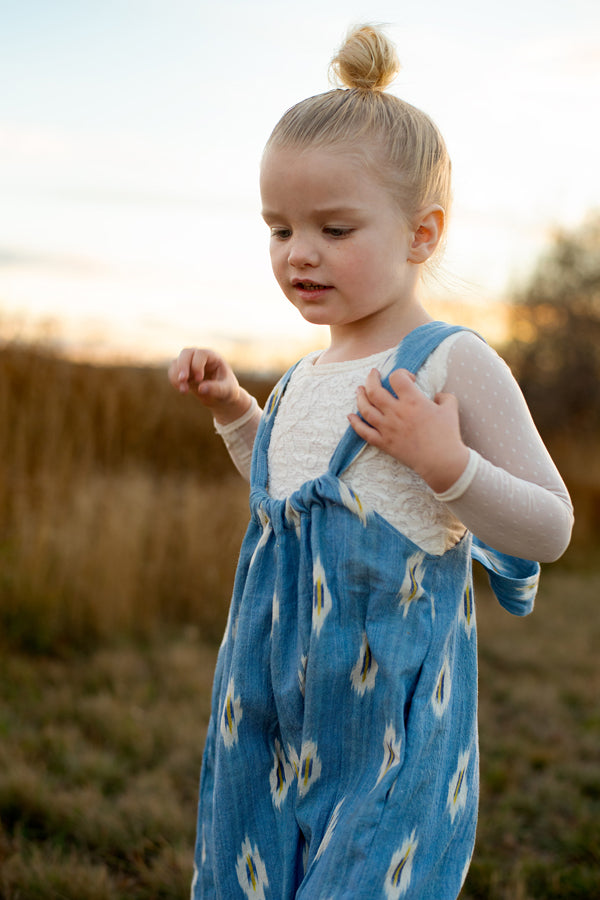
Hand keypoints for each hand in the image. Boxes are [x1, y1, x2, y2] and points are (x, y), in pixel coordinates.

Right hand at [168, 347, 251, 424]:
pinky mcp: (184, 372)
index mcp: (213, 357)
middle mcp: (200, 357)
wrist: (221, 397)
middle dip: (182, 366)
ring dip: (176, 376)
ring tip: (185, 391)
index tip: (199, 379)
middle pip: (186, 353)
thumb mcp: (227, 390)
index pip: (201, 354)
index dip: (197, 365)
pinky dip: (174, 380)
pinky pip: (173, 372)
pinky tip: (183, 390)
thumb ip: (216, 389)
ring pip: (176, 362)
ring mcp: (190, 363)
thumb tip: (201, 388)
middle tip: (183, 380)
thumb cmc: (228, 391)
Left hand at [348, 368, 468, 493]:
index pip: (397, 377)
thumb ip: (443, 397)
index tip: (408, 379)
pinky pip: (364, 432)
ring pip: (365, 409)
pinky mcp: (384, 442)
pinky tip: (350, 416)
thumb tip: (436, 395)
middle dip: (371, 379)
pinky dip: (355, 423)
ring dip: (360, 397)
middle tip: (373, 374)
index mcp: (413, 401)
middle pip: (374, 390)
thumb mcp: (450, 409)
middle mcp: (396, 412)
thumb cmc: (448, 434)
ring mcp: (387, 428)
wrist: (441, 461)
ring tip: (359, 390)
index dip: (401, 373)